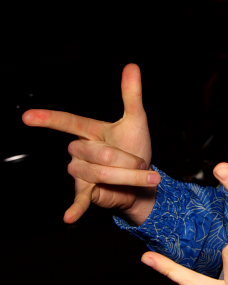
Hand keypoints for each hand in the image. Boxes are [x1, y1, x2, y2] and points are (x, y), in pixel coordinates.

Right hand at [22, 64, 158, 223]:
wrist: (144, 183)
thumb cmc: (136, 149)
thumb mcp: (137, 120)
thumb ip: (131, 94)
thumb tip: (131, 65)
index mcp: (89, 132)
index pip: (67, 122)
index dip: (48, 119)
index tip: (27, 116)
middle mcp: (80, 152)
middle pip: (96, 152)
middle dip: (124, 158)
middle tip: (141, 163)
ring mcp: (81, 174)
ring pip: (97, 172)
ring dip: (125, 175)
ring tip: (138, 178)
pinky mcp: (87, 193)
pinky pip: (80, 200)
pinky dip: (75, 210)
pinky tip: (69, 218)